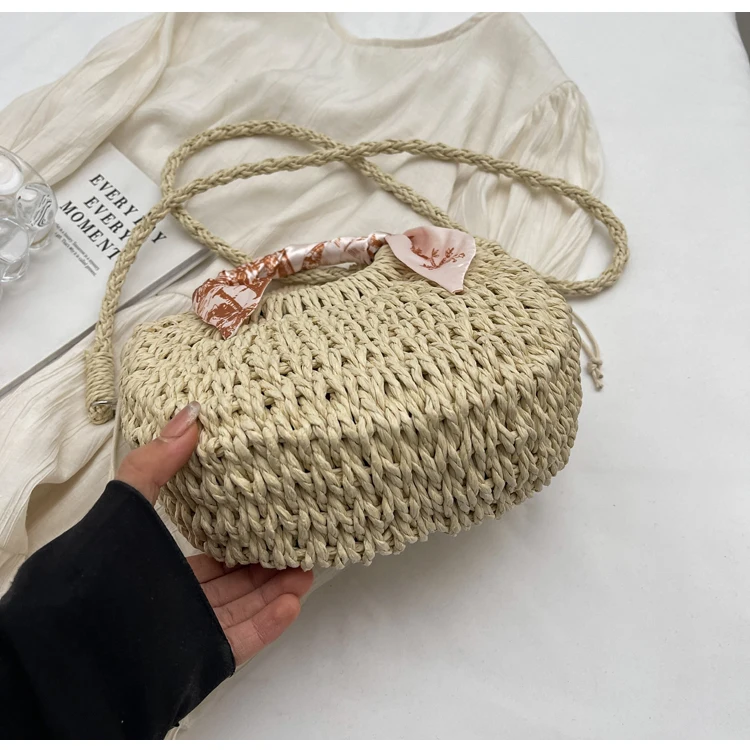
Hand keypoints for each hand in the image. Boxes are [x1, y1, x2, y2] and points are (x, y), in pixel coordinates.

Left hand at [116, 402, 312, 665]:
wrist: (76, 643)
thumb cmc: (101, 570)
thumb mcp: (129, 506)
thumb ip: (156, 463)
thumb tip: (191, 414)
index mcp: (161, 571)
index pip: (211, 559)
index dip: (241, 542)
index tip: (272, 521)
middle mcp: (179, 603)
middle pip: (235, 584)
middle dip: (269, 565)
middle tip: (300, 544)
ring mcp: (192, 632)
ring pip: (246, 609)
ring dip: (278, 590)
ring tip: (307, 569)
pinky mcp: (203, 657)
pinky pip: (243, 639)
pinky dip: (270, 622)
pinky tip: (292, 600)